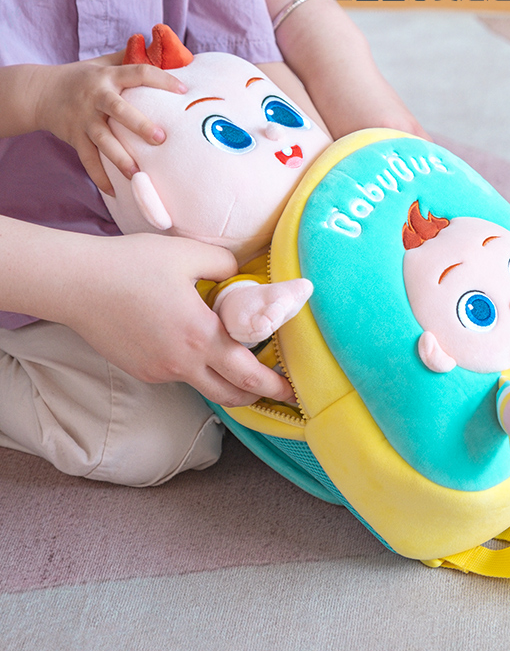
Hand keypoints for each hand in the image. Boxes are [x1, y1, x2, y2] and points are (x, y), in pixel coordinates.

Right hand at [31, 58, 186, 194]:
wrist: (40, 92)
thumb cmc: (81, 77)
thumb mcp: (102, 63)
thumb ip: (128, 58)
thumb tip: (161, 49)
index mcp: (108, 77)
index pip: (138, 73)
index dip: (160, 79)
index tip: (182, 90)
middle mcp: (96, 97)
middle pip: (119, 110)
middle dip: (140, 125)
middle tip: (161, 138)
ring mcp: (84, 119)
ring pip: (103, 140)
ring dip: (120, 158)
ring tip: (138, 174)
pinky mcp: (74, 137)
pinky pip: (88, 160)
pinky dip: (99, 176)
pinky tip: (114, 191)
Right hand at [61, 233, 295, 406]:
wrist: (76, 284)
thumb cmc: (131, 264)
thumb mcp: (188, 254)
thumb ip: (225, 266)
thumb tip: (241, 276)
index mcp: (200, 336)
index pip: (248, 373)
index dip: (274, 385)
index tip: (292, 389)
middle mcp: (182, 362)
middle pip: (231, 394)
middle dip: (258, 396)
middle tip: (278, 391)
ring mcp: (160, 371)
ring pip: (204, 385)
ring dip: (227, 382)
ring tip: (242, 367)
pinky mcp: (142, 370)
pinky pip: (179, 375)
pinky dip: (197, 369)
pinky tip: (197, 348)